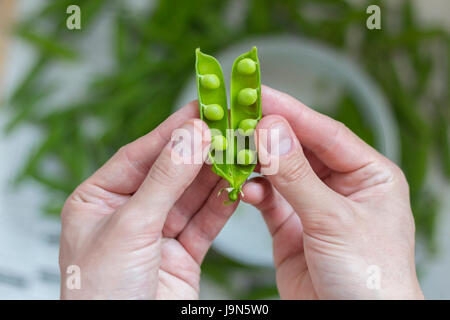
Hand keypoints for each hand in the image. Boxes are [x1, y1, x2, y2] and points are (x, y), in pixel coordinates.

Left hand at [59, 102, 238, 298]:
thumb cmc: (102, 295)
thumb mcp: (129, 229)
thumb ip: (163, 181)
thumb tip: (191, 136)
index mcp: (100, 199)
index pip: (141, 154)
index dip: (173, 129)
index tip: (203, 108)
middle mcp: (129, 212)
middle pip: (172, 172)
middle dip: (201, 151)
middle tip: (230, 127)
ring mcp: (158, 233)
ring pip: (193, 196)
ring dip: (217, 175)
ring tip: (240, 152)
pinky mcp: (183, 253)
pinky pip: (206, 222)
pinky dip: (223, 205)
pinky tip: (237, 186)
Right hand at [242, 86, 423, 298]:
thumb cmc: (371, 280)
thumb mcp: (334, 221)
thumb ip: (297, 176)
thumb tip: (270, 130)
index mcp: (369, 175)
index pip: (326, 133)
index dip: (292, 112)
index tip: (258, 95)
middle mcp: (341, 186)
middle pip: (299, 148)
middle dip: (269, 135)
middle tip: (237, 118)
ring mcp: (313, 206)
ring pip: (280, 172)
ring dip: (256, 162)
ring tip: (233, 150)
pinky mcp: (291, 227)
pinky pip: (268, 200)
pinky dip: (253, 191)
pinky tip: (242, 187)